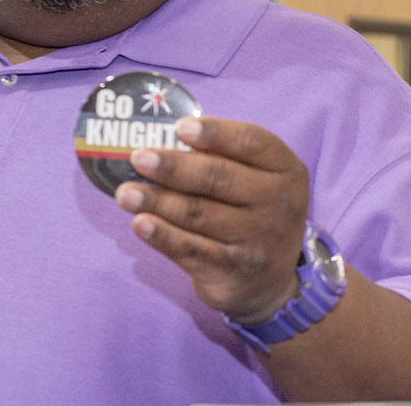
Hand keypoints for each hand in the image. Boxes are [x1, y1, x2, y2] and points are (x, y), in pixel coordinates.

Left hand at [114, 115, 309, 323]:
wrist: (270, 282)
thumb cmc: (251, 210)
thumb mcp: (255, 178)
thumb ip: (222, 157)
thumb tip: (163, 142)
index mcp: (285, 169)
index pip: (251, 142)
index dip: (215, 133)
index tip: (179, 128)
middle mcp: (278, 204)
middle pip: (218, 178)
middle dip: (173, 167)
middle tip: (138, 158)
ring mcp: (257, 241)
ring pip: (198, 214)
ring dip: (157, 200)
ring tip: (125, 192)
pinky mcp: (233, 271)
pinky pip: (190, 249)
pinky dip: (162, 235)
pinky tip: (139, 223)